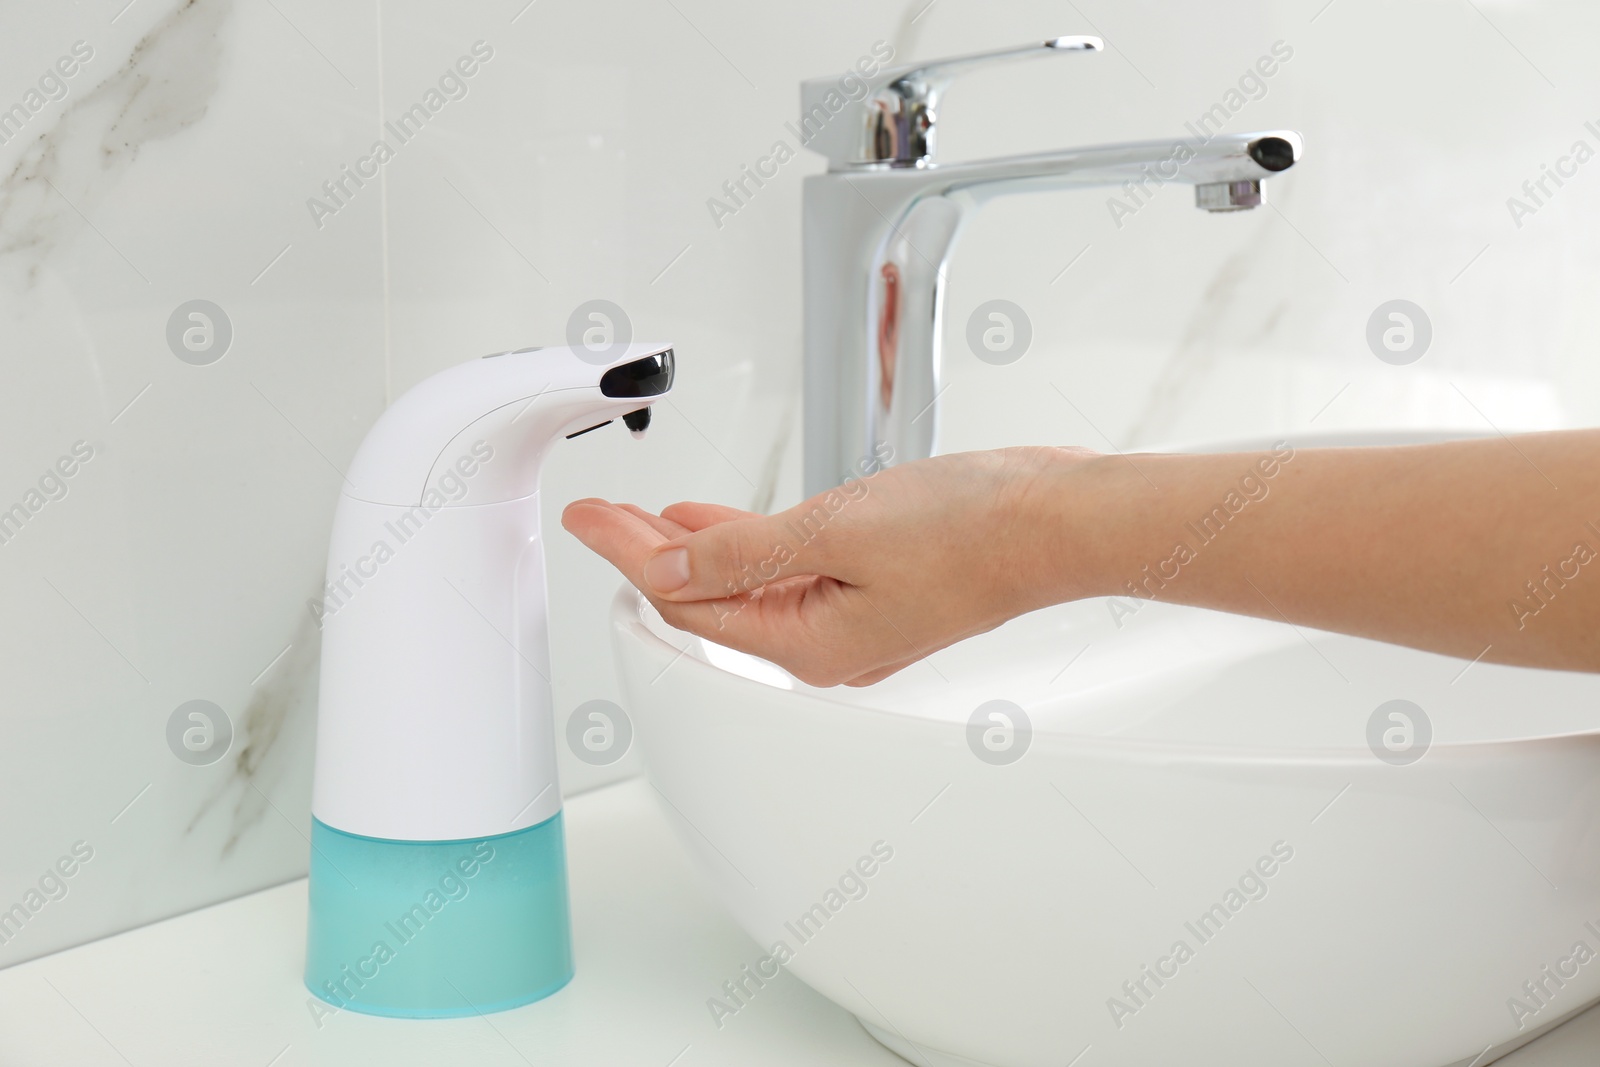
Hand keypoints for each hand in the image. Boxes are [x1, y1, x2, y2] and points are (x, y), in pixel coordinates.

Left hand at [561, 447, 1091, 685]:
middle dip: (649, 550)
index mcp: (808, 645)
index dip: (628, 554)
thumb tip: (664, 564)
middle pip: (712, 597)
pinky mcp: (874, 591)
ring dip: (695, 544)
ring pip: (748, 582)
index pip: (689, 600)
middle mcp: (825, 646)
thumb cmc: (970, 530)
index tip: (587, 518)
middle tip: (600, 513)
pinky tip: (720, 522)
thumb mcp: (833, 530)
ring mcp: (851, 620)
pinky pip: (788, 571)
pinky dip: (748, 542)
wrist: (1057, 520)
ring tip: (643, 515)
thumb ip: (740, 551)